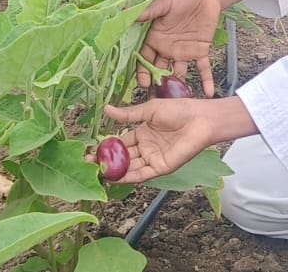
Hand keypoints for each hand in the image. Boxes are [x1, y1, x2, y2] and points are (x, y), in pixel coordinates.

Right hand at [93, 97, 256, 183]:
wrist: (201, 118)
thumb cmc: (179, 110)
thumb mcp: (149, 110)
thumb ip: (128, 115)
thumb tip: (106, 109)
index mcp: (142, 133)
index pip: (120, 142)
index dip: (105, 147)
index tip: (89, 150)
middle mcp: (146, 147)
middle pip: (122, 157)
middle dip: (105, 161)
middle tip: (87, 164)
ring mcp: (153, 158)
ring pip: (130, 167)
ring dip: (114, 170)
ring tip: (96, 171)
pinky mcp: (162, 167)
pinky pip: (142, 174)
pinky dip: (128, 177)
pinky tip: (115, 178)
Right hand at [136, 0, 222, 95]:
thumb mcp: (164, 2)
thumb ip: (149, 11)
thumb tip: (129, 14)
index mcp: (155, 38)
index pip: (145, 58)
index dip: (142, 71)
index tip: (142, 83)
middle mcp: (167, 48)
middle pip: (159, 69)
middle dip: (157, 83)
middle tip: (157, 96)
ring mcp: (183, 52)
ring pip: (178, 73)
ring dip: (178, 86)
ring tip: (178, 100)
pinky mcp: (200, 51)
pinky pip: (202, 68)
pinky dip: (206, 80)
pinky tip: (209, 93)